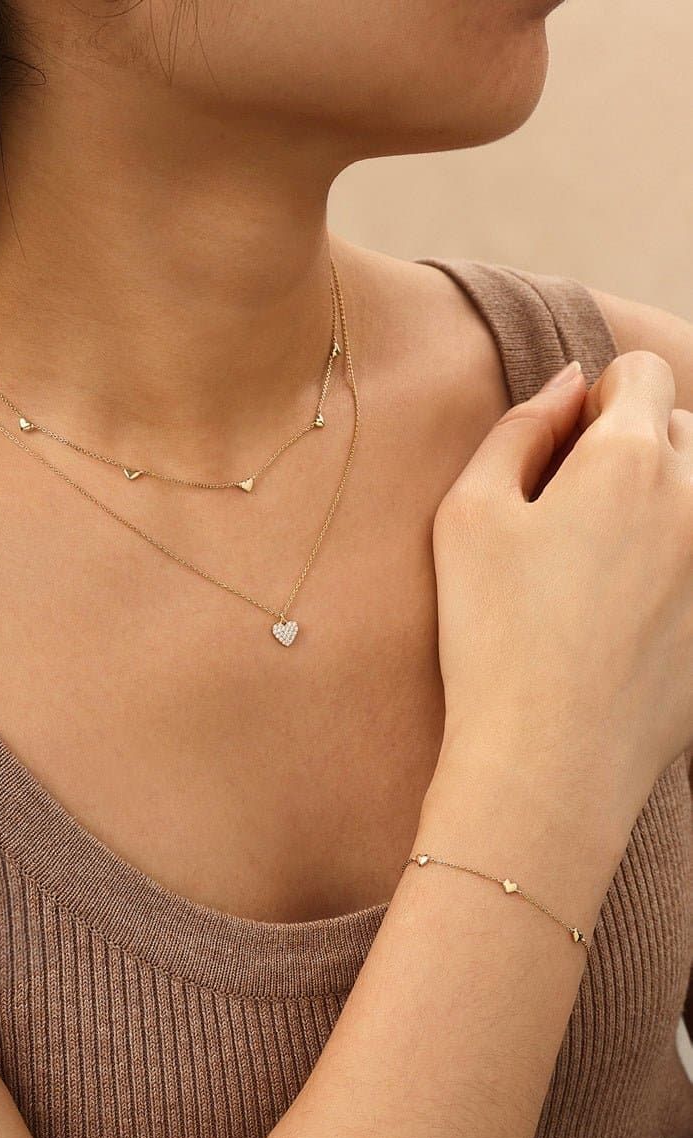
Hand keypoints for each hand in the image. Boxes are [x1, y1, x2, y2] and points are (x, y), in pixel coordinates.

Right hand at [430, 351, 692, 827]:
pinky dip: (675, 569)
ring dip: (664, 506)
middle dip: (634, 450)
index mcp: (630, 461)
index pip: (640, 374)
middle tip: (573, 519)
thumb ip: (519, 428)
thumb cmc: (494, 638)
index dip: (595, 402)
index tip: (562, 455)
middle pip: (683, 430)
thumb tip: (568, 383)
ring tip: (605, 569)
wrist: (550, 762)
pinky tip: (627, 620)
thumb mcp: (468, 516)